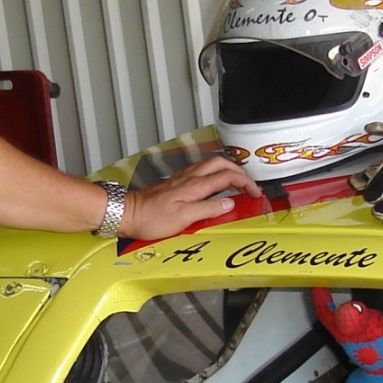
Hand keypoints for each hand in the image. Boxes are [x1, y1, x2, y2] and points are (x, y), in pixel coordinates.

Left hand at [121, 154, 261, 238]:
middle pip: (221, 163)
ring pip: (211, 165)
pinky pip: (201, 172)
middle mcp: (190, 178)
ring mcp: (182, 178)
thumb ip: (208, 210)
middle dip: (239, 171)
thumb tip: (229, 204)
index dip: (245, 183)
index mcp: (195, 186)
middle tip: (248, 185)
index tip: (254, 193)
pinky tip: (214, 185)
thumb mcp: (184, 219)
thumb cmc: (151, 218)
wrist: (128, 213)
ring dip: (227, 170)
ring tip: (236, 182)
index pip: (227, 177)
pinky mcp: (176, 182)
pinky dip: (214, 175)